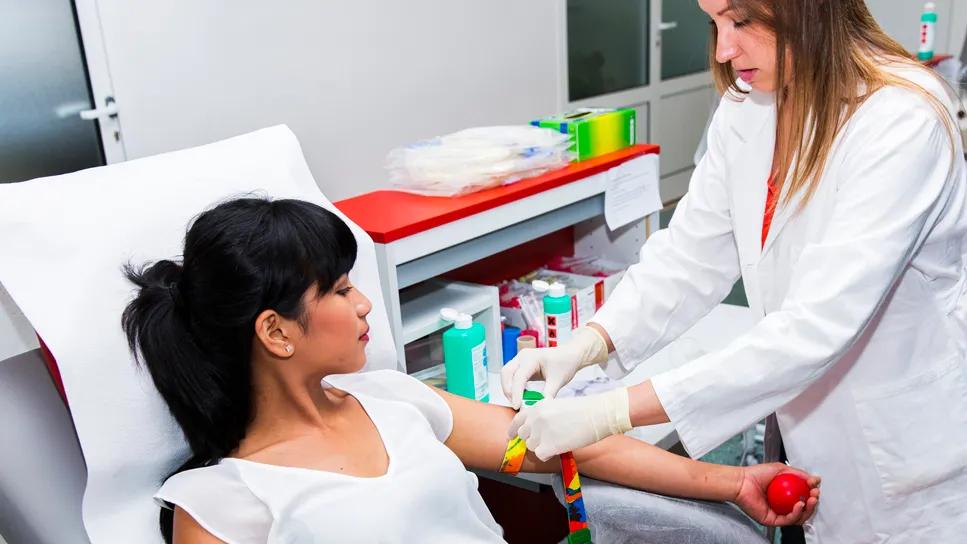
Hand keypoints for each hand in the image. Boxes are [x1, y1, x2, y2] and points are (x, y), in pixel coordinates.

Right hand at [500, 326, 608, 408]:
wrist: (570, 356)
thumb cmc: (565, 364)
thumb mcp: (558, 381)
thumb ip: (547, 394)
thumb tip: (538, 410)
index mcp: (532, 357)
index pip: (519, 377)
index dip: (516, 393)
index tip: (517, 407)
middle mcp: (523, 356)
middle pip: (506, 373)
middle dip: (508, 390)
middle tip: (515, 405)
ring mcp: (521, 359)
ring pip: (506, 374)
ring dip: (509, 388)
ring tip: (517, 402)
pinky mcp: (521, 365)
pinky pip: (512, 376)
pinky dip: (513, 386)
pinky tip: (520, 396)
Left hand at [507, 387, 631, 460]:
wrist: (597, 414)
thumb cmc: (581, 410)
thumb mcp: (555, 405)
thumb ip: (540, 415)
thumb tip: (531, 429)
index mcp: (536, 407)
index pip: (517, 421)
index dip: (513, 430)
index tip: (511, 436)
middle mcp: (535, 419)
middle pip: (523, 436)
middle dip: (532, 439)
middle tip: (546, 439)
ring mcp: (541, 432)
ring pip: (531, 447)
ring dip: (541, 447)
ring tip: (557, 441)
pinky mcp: (549, 445)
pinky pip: (540, 455)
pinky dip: (547, 455)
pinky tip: (558, 449)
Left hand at [732, 463, 820, 526]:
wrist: (741, 482)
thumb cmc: (755, 474)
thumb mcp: (781, 469)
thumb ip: (798, 474)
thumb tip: (815, 479)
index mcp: (785, 495)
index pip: (803, 497)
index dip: (812, 494)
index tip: (815, 487)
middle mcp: (783, 505)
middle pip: (804, 509)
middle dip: (813, 503)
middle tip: (815, 494)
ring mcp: (778, 513)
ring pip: (799, 517)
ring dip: (808, 510)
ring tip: (809, 500)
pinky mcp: (773, 520)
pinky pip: (788, 520)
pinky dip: (796, 513)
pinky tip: (799, 505)